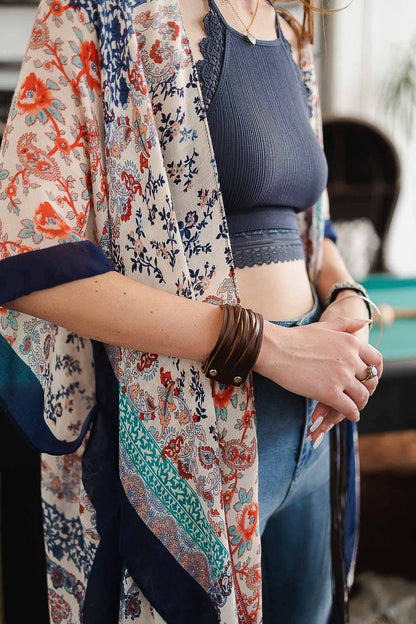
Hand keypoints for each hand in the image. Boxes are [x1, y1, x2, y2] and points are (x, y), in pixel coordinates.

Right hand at [306, 293, 382, 444]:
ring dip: (360, 404)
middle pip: (370, 380)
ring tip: (354, 407)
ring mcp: (341, 376)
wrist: (275, 349)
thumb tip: (364, 322)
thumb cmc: (295, 337)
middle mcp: (350, 359)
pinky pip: (349, 408)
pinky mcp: (329, 393)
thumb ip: (346, 324)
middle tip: (359, 395)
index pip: (376, 360)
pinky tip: (350, 416)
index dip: (376, 371)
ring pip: (362, 396)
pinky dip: (352, 414)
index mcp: (351, 342)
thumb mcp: (324, 326)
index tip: (370, 379)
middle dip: (366, 389)